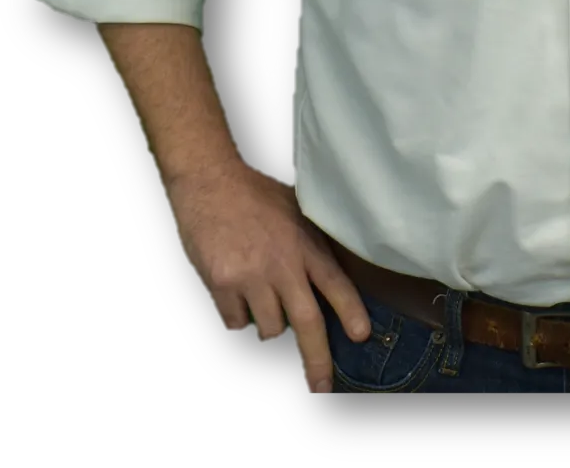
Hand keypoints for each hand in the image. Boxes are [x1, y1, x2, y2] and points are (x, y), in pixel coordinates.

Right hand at [164, 158, 371, 393]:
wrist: (208, 183)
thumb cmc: (252, 193)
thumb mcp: (293, 208)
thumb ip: (309, 239)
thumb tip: (327, 269)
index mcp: (304, 243)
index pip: (334, 282)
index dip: (350, 310)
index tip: (361, 336)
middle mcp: (282, 264)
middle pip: (307, 321)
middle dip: (317, 359)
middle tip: (321, 386)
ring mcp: (251, 277)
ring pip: (269, 328)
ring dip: (268, 322)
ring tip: (259, 293)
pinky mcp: (222, 286)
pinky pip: (236, 322)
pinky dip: (237, 315)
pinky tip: (233, 288)